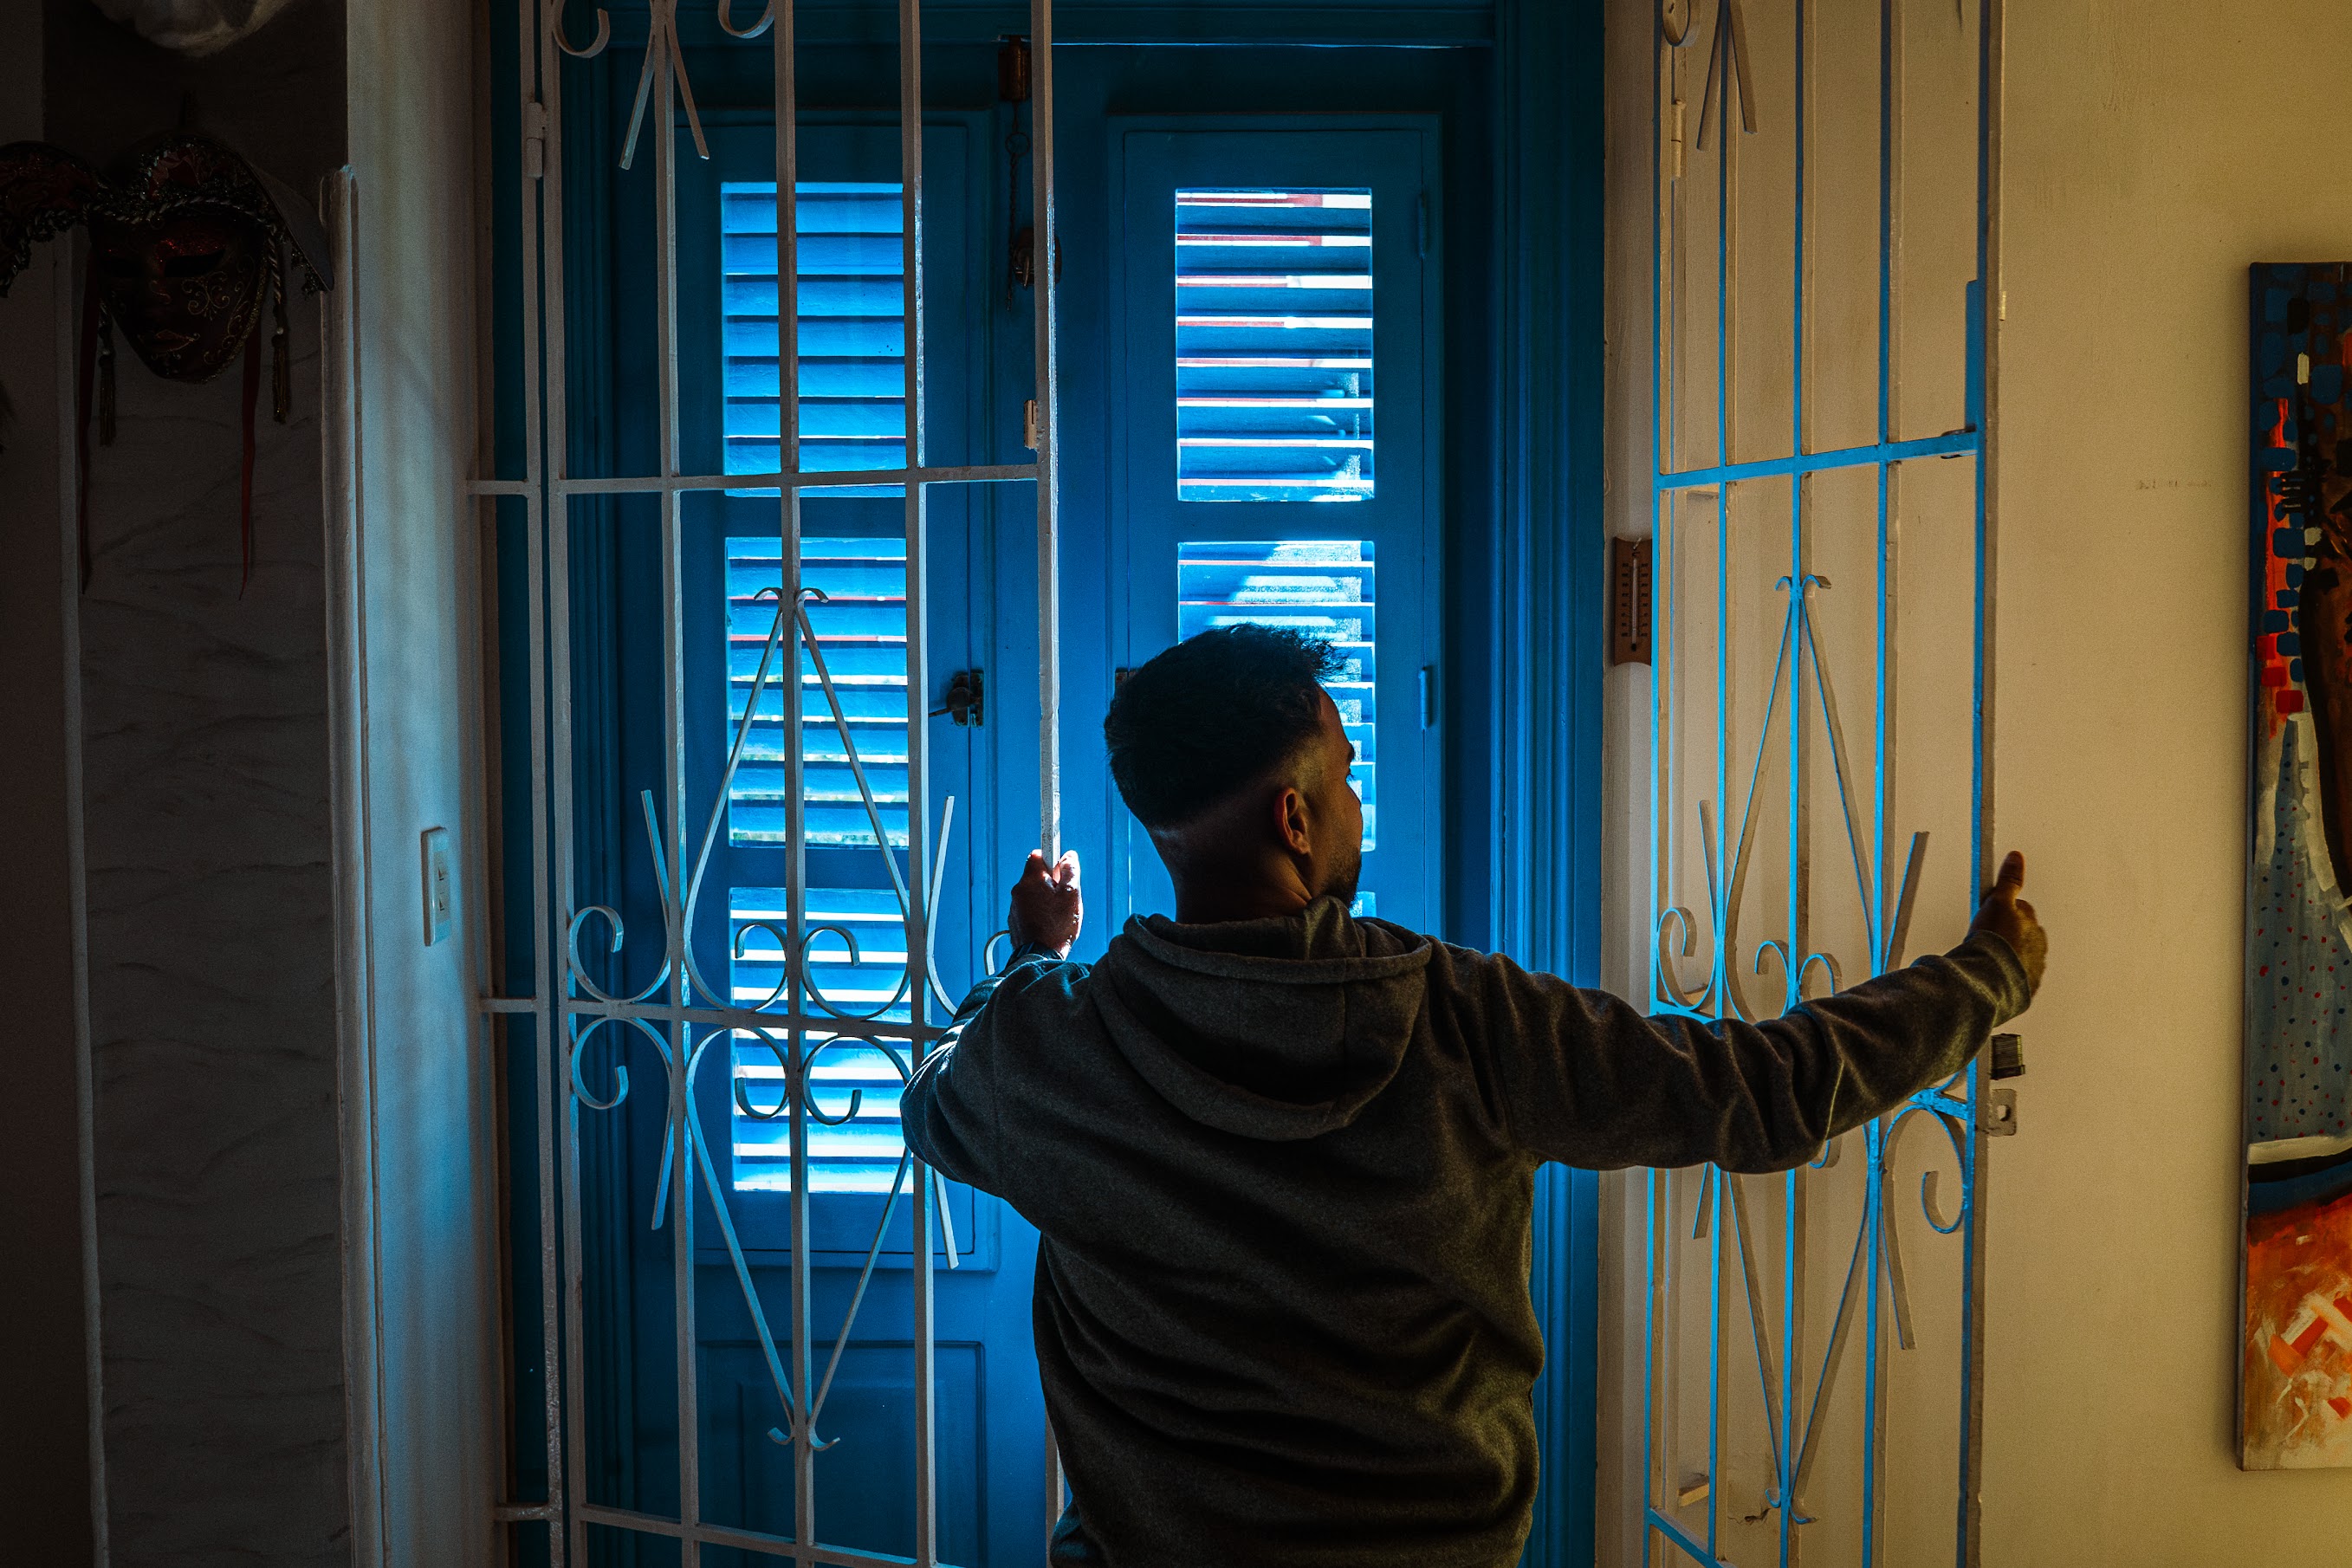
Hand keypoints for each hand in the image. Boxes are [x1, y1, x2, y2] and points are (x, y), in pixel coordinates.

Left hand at [1008, 849, 1081, 957]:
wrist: (1040, 956)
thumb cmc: (1057, 925)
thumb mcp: (1071, 894)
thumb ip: (1071, 871)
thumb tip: (1069, 856)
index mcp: (1031, 879)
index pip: (1038, 854)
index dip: (1052, 857)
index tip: (1061, 866)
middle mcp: (1019, 889)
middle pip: (1036, 875)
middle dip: (1051, 881)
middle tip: (1064, 895)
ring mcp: (1015, 906)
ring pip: (1032, 892)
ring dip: (1044, 898)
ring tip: (1057, 914)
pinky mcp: (1015, 920)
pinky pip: (1028, 907)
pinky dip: (1038, 911)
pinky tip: (1049, 923)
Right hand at [1970, 850, 2046, 997]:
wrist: (1991, 979)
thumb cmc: (1995, 943)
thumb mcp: (1998, 902)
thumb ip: (2008, 881)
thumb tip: (2016, 857)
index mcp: (2034, 928)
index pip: (2022, 912)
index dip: (2004, 910)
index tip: (1991, 914)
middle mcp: (2039, 948)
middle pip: (2022, 934)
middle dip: (2007, 933)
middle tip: (1986, 936)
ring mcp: (2033, 969)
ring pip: (2020, 956)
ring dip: (2006, 955)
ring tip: (1985, 957)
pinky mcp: (2025, 988)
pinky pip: (2016, 978)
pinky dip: (2006, 975)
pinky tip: (1991, 973)